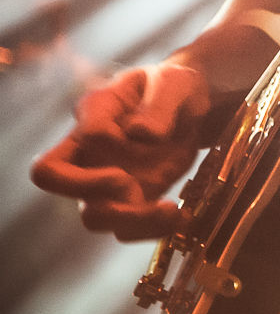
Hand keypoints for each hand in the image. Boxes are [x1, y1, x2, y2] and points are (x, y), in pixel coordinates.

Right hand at [30, 62, 211, 239]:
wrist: (191, 106)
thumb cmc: (174, 87)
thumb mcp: (176, 84)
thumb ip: (160, 105)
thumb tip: (142, 134)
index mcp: (96, 112)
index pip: (83, 134)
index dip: (105, 141)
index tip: (142, 133)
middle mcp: (89, 150)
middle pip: (54, 179)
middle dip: (89, 189)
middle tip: (130, 184)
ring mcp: (105, 179)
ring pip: (93, 216)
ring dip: (130, 220)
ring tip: (170, 210)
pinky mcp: (132, 198)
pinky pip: (127, 228)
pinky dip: (154, 229)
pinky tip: (181, 216)